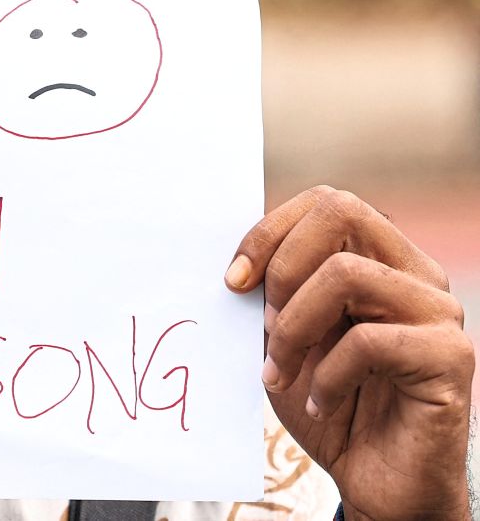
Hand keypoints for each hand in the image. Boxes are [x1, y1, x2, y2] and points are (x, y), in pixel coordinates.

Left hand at [226, 186, 474, 520]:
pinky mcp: (451, 357)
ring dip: (295, 328)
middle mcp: (415, 274)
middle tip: (266, 326)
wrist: (376, 482)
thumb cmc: (328, 404)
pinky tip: (322, 405)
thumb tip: (240, 263)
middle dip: (282, 266)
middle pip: (341, 211)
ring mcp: (438, 312)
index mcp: (379, 258)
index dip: (269, 232)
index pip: (326, 203)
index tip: (232, 281)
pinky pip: (369, 342)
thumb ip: (271, 295)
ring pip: (346, 274)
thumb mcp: (284, 340)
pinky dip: (327, 376)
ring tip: (284, 373)